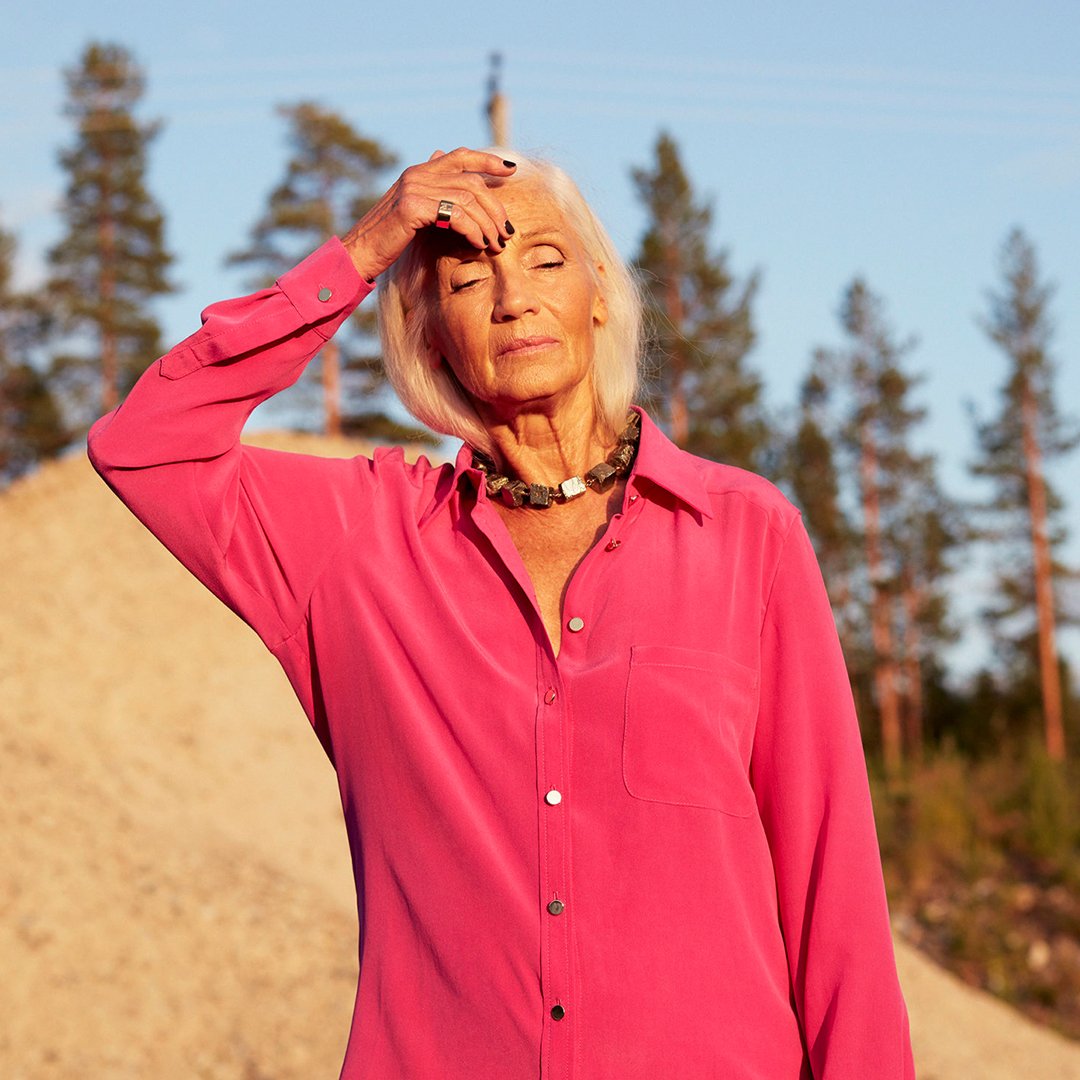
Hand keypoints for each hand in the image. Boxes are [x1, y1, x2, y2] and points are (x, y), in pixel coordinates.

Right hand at [341, 148, 516, 281]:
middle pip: (472, 182)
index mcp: (420, 172)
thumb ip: (432, 191)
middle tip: (507, 232)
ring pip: (468, 200)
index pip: (460, 156)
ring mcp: (414, 188)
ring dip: (488, 224)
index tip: (512, 171)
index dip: (488, 161)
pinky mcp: (412, 207)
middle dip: (495, 207)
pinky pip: (455, 215)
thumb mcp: (413, 210)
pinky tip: (479, 244)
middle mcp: (418, 174)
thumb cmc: (388, 237)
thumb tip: (443, 163)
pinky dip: (473, 230)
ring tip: (496, 244)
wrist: (360, 253)